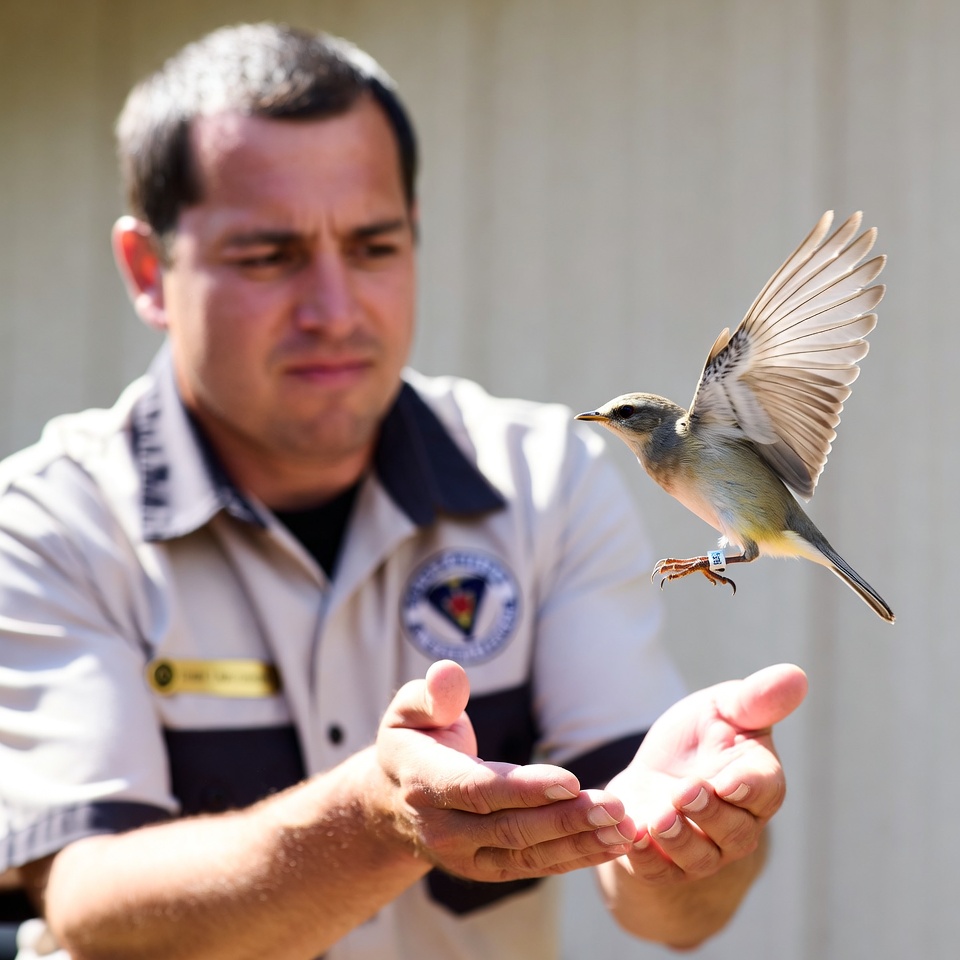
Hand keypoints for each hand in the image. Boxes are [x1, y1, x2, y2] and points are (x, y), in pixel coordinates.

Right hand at [375, 660, 635, 881]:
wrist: (392, 802)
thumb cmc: (413, 740)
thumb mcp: (409, 710)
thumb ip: (431, 694)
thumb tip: (449, 676)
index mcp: (424, 782)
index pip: (477, 789)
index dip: (524, 788)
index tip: (570, 781)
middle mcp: (442, 828)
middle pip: (510, 828)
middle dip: (566, 819)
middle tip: (615, 806)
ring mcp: (463, 856)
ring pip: (527, 854)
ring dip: (579, 844)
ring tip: (625, 829)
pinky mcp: (485, 869)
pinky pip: (533, 867)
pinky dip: (575, 858)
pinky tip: (612, 845)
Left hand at [606, 663, 806, 883]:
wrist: (656, 771)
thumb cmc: (700, 737)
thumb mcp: (722, 709)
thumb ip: (755, 699)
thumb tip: (797, 675)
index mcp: (758, 782)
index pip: (765, 790)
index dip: (748, 787)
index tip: (728, 780)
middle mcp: (737, 824)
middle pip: (734, 831)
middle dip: (709, 813)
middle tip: (684, 792)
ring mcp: (703, 850)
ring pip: (699, 857)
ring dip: (679, 840)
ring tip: (659, 818)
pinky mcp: (664, 863)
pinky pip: (659, 872)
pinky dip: (646, 858)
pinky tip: (632, 838)